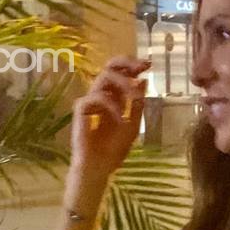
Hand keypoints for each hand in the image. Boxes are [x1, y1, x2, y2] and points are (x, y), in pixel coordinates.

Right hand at [71, 56, 149, 175]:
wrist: (99, 167)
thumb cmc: (114, 149)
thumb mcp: (133, 125)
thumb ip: (138, 104)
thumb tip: (143, 80)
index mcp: (115, 98)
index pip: (121, 74)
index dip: (133, 65)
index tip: (148, 64)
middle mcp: (102, 95)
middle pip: (109, 67)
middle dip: (126, 63)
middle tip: (141, 66)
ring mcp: (90, 100)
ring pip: (104, 78)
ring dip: (123, 83)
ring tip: (134, 97)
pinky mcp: (81, 109)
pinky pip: (97, 97)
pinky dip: (112, 106)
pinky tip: (120, 119)